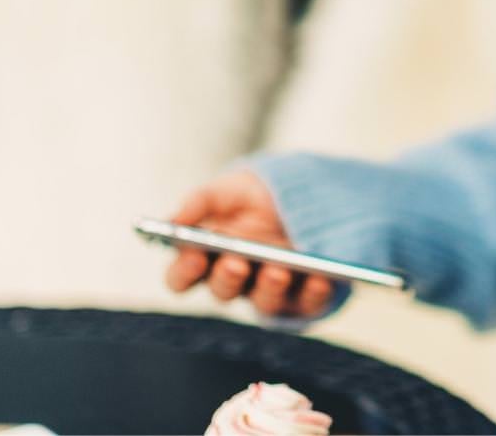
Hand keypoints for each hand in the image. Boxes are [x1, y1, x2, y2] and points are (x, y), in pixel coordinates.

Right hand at [165, 170, 333, 316]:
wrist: (297, 193)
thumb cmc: (251, 196)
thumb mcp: (225, 190)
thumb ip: (199, 202)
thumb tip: (174, 221)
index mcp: (204, 259)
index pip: (181, 277)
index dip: (185, 271)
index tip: (195, 255)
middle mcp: (234, 280)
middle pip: (222, 291)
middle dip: (228, 278)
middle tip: (236, 263)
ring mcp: (267, 290)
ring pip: (263, 302)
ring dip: (269, 289)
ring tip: (277, 271)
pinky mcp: (302, 297)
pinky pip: (307, 304)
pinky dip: (314, 294)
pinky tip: (321, 279)